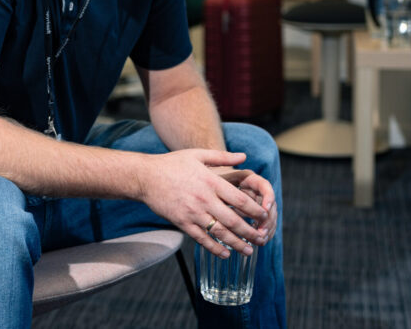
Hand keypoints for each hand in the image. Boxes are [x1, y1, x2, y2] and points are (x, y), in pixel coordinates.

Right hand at [137, 149, 270, 258]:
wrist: (145, 176)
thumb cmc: (172, 163)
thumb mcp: (197, 154)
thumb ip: (222, 156)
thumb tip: (244, 157)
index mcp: (211, 181)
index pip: (239, 199)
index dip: (255, 210)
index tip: (265, 216)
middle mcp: (204, 199)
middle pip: (233, 220)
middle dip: (250, 231)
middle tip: (262, 238)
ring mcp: (193, 213)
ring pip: (219, 233)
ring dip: (236, 244)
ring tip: (248, 251)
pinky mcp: (182, 222)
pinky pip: (201, 239)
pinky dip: (214, 248)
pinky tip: (225, 254)